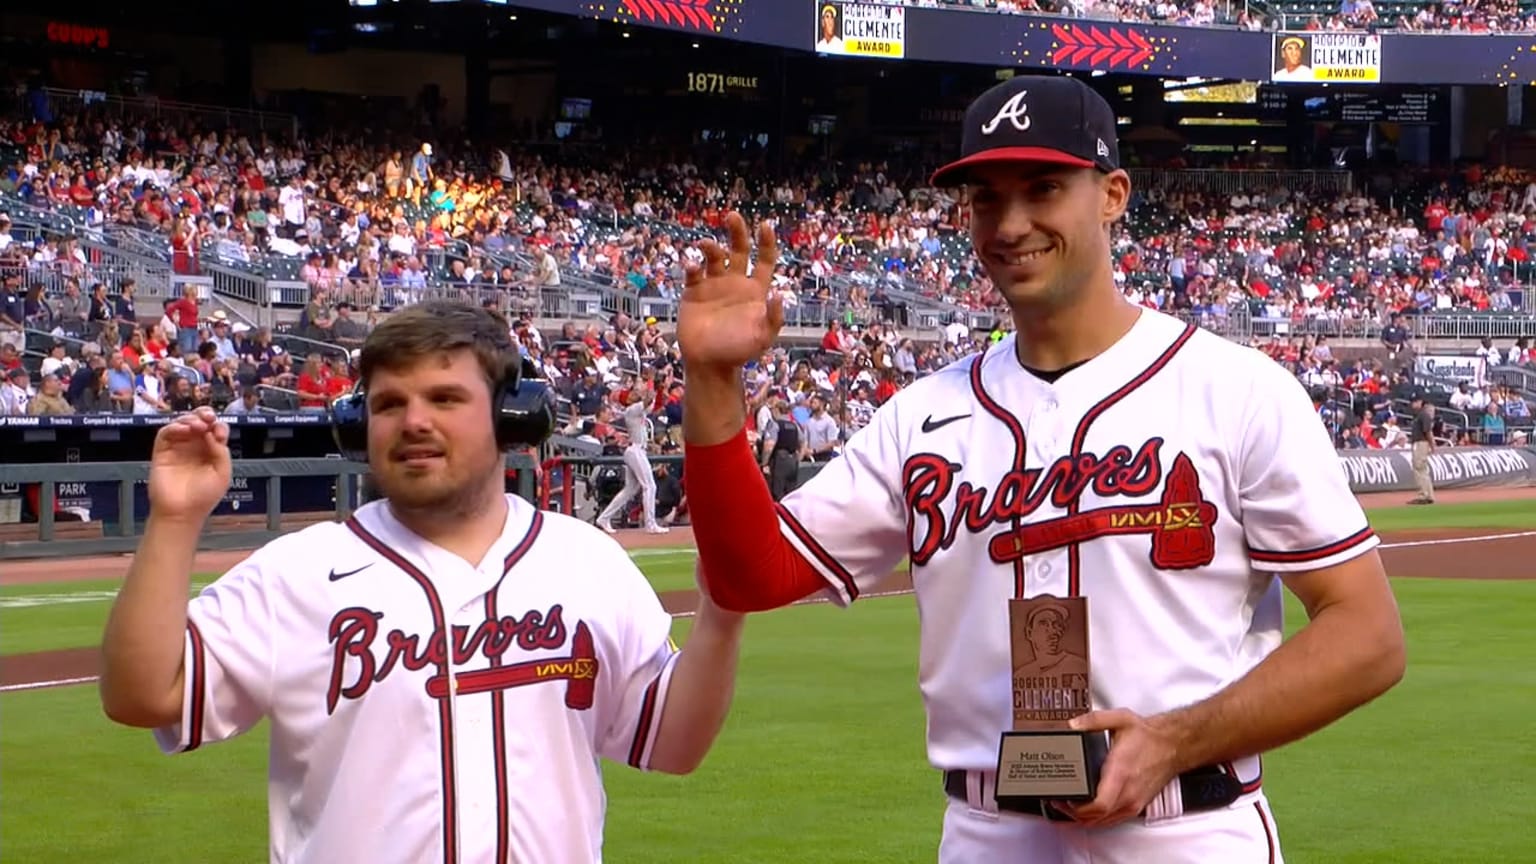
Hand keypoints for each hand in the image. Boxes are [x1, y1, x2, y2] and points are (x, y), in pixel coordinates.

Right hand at [147, 406, 231, 522]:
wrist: (182, 513)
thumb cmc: (202, 497)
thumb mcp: (223, 473)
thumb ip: (221, 451)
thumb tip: (214, 433)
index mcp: (211, 451)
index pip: (215, 429)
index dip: (218, 425)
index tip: (219, 430)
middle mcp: (194, 447)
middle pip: (198, 421)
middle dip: (203, 414)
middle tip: (207, 417)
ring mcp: (178, 448)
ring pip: (182, 424)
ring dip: (190, 419)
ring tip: (197, 425)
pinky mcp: (162, 452)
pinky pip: (166, 433)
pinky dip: (174, 427)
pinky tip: (183, 430)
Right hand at [678, 212, 783, 370]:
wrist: (710, 364)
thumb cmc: (739, 351)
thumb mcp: (763, 337)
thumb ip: (774, 317)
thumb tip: (779, 294)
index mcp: (755, 289)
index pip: (764, 259)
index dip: (766, 241)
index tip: (764, 225)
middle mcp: (735, 282)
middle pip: (738, 248)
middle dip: (736, 231)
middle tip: (732, 216)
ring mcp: (714, 284)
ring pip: (714, 256)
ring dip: (711, 246)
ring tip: (706, 245)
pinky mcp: (694, 291)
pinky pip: (693, 272)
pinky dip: (692, 265)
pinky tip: (693, 266)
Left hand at [1052, 709, 1182, 828]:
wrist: (1172, 746)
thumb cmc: (1148, 736)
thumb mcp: (1120, 719)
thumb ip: (1094, 720)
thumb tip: (1073, 725)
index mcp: (1121, 772)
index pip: (1099, 804)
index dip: (1077, 808)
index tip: (1063, 799)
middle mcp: (1128, 792)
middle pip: (1096, 817)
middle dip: (1072, 813)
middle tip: (1058, 801)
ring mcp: (1133, 802)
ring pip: (1103, 822)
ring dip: (1083, 818)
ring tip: (1067, 805)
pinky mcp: (1136, 806)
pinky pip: (1112, 820)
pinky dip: (1097, 819)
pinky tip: (1087, 809)